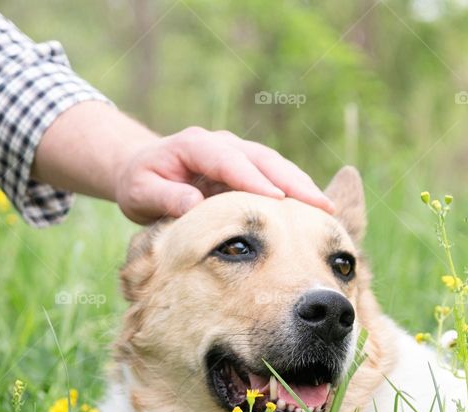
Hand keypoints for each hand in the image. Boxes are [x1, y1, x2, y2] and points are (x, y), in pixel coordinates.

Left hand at [114, 126, 333, 223]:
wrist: (142, 170)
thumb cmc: (140, 183)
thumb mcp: (141, 192)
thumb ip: (165, 197)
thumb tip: (195, 204)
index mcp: (194, 145)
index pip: (228, 161)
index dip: (254, 179)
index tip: (276, 198)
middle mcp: (222, 144)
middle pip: (263, 160)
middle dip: (294, 181)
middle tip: (321, 205)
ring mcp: (238, 154)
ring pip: (276, 166)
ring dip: (302, 185)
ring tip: (327, 209)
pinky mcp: (247, 168)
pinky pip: (275, 177)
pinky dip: (296, 191)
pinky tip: (316, 211)